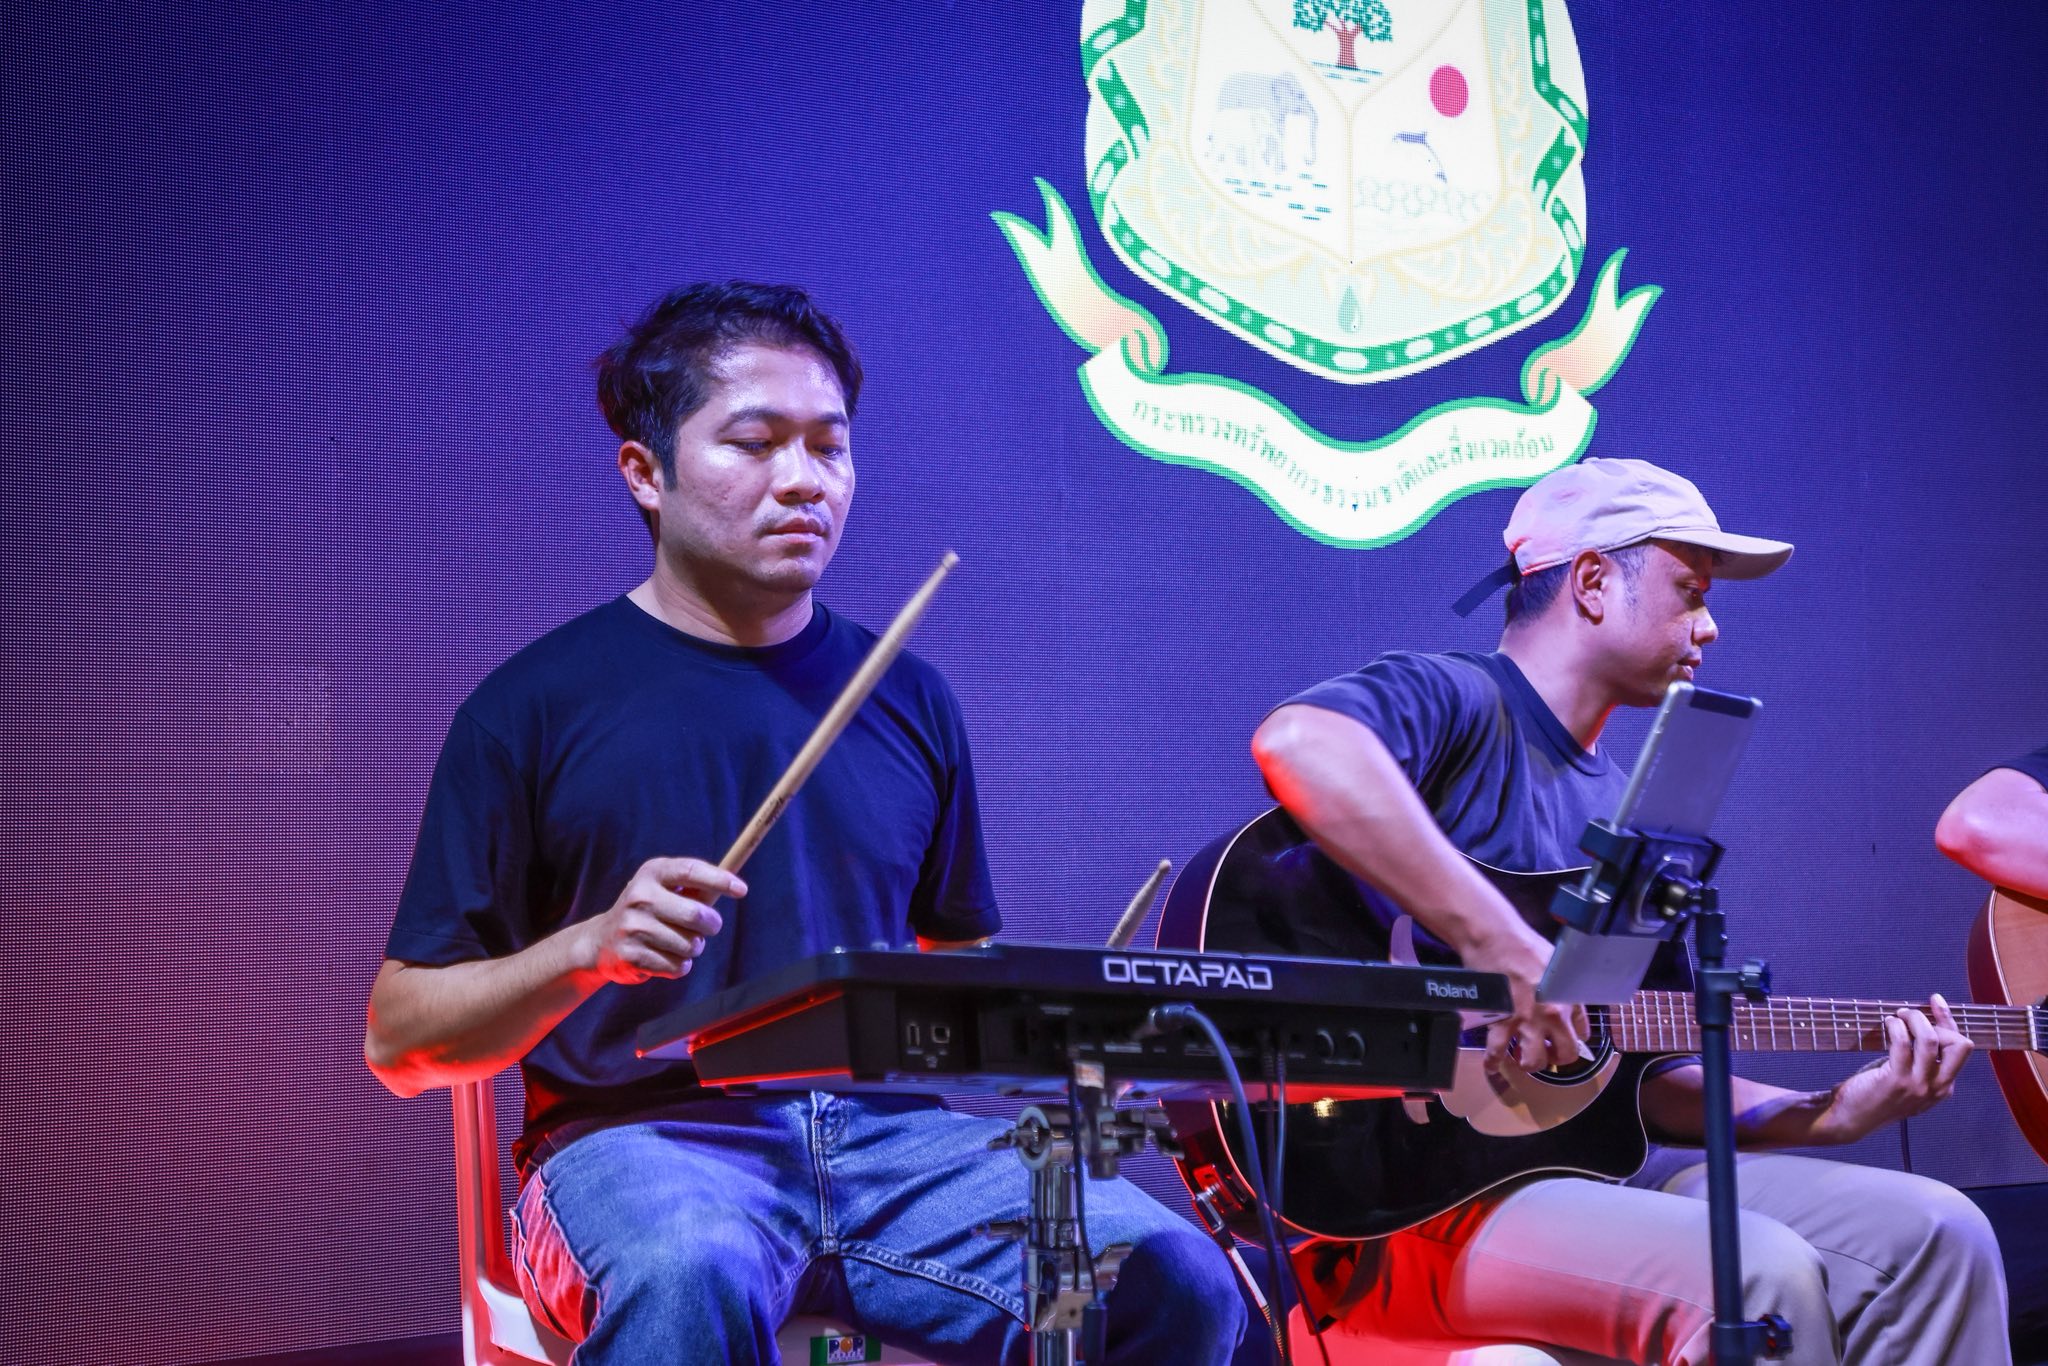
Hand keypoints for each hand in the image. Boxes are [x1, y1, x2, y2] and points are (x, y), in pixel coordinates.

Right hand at [577, 857, 743, 985]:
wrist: (600, 941)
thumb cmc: (648, 911)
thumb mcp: (665, 889)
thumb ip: (697, 888)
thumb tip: (736, 887)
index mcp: (652, 873)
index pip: (691, 871)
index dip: (719, 880)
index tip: (742, 890)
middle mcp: (640, 896)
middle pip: (696, 914)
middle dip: (711, 925)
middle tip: (708, 926)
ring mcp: (633, 926)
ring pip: (691, 945)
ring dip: (694, 948)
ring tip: (678, 942)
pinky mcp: (632, 955)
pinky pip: (678, 966)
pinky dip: (679, 965)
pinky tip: (663, 956)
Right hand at [1462, 923, 1587, 1072]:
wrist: (1495, 938)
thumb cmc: (1526, 945)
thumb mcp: (1559, 964)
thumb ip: (1566, 989)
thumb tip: (1569, 1006)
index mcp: (1569, 1000)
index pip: (1582, 1035)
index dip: (1572, 1038)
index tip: (1563, 1038)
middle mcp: (1552, 1016)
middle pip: (1564, 1055)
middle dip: (1555, 1056)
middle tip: (1545, 1051)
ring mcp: (1525, 1021)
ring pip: (1532, 1061)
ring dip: (1528, 1062)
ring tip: (1521, 1056)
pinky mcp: (1499, 1021)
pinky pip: (1496, 1051)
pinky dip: (1493, 1062)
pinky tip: (1493, 1065)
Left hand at [1818, 994, 1971, 1142]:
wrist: (1850, 1119)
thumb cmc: (1875, 1094)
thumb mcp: (1907, 1078)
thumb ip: (1919, 1058)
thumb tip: (1921, 1020)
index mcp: (1944, 1087)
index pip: (1960, 1049)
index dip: (1949, 1021)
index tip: (1936, 1001)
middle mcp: (1937, 1088)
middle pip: (1960, 1045)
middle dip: (1940, 1021)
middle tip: (1912, 1014)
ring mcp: (1918, 1086)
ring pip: (1930, 1039)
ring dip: (1913, 1019)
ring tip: (1897, 1016)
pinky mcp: (1896, 1081)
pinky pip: (1902, 1043)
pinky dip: (1895, 1026)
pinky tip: (1887, 1024)